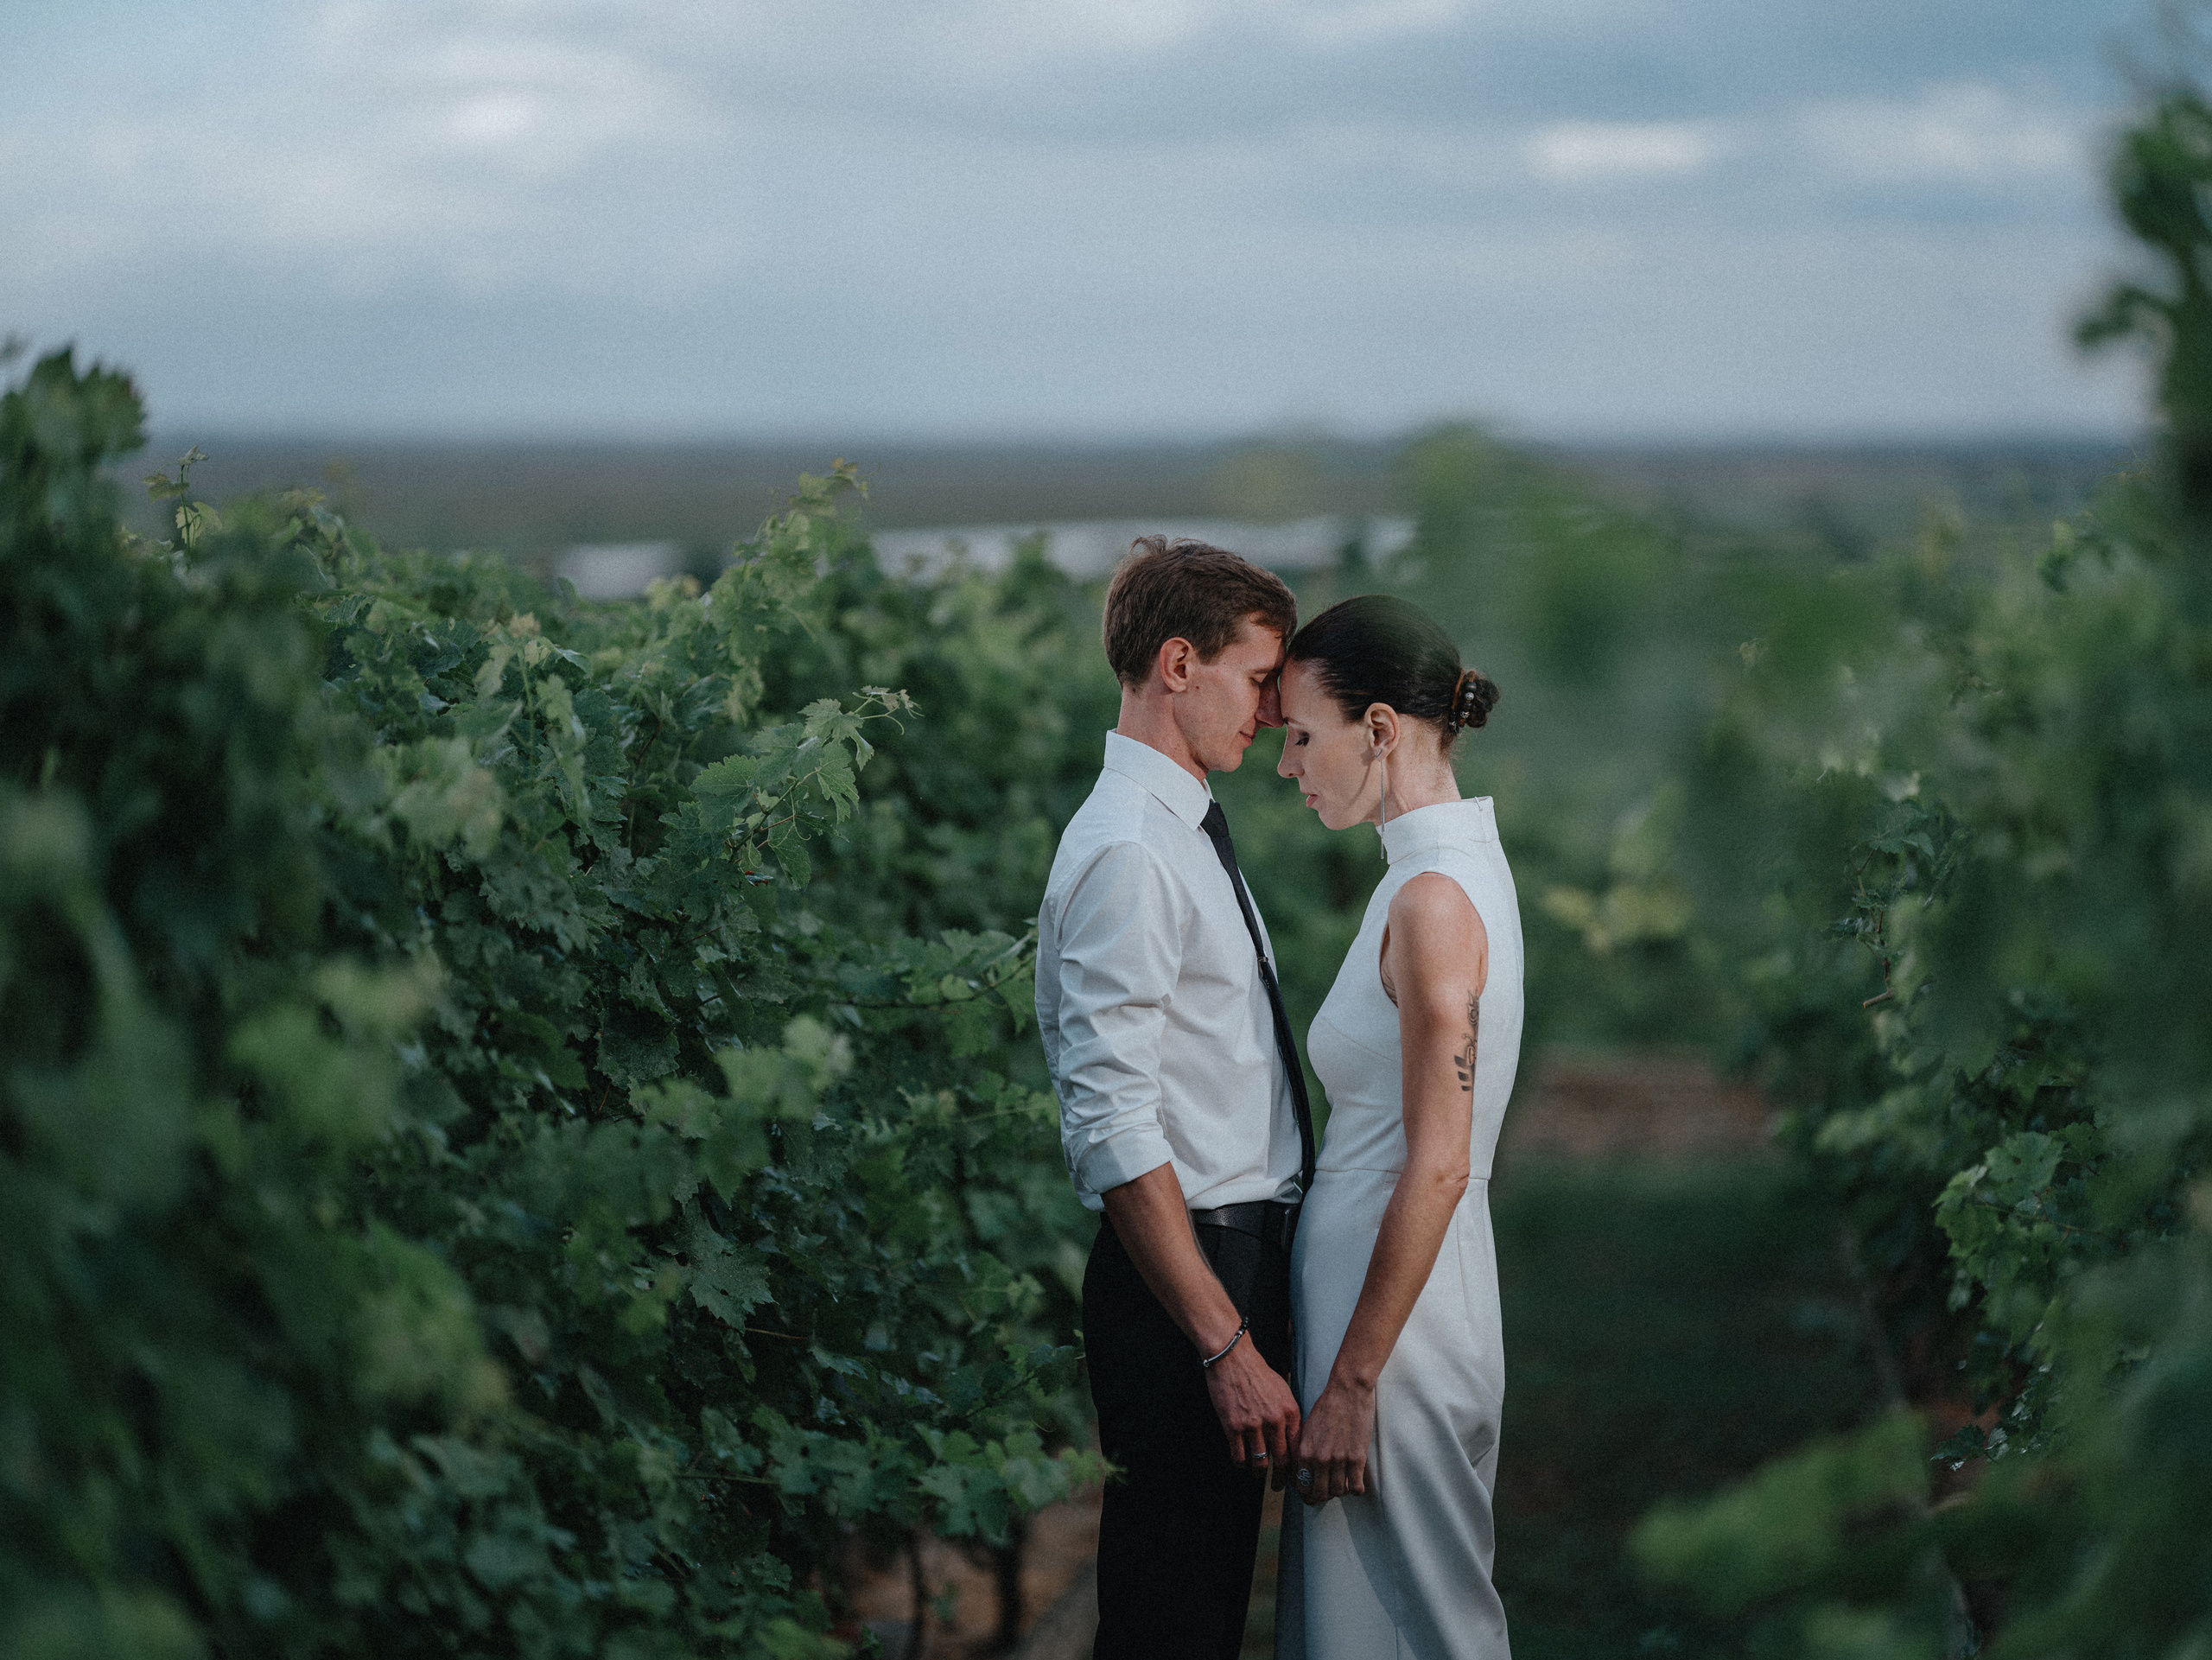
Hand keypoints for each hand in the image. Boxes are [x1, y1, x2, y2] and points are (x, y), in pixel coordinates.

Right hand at [1203, 1336, 1301, 1489]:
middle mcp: (1275, 1421)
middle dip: (1282, 1478)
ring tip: (1258, 1474)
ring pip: (1260, 1462)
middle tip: (1279, 1486)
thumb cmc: (1259, 1372)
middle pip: (1283, 1461)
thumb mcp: (1283, 1391)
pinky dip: (1240, 1463)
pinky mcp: (1233, 1427)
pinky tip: (1241, 1462)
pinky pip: (1239, 1456)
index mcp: (1290, 1412)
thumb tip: (1293, 1438)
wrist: (1233, 1359)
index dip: (1300, 1468)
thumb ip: (1289, 1415)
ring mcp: (1254, 1425)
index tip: (1298, 1479)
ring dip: (1259, 1473)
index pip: (1299, 1449)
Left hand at [1291, 1375, 1374, 1505]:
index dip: (1307, 1493)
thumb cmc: (1327, 1407)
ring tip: (1343, 1485)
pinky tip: (1356, 1483)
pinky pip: (1356, 1487)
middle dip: (1323, 1497)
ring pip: (1338, 1492)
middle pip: (1320, 1494)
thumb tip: (1304, 1470)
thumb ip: (1305, 1450)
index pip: (1302, 1486)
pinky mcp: (1357, 1458)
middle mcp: (1320, 1459)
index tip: (1313, 1492)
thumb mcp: (1307, 1429)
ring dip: (1340, 1492)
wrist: (1347, 1391)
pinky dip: (1356, 1490)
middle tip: (1328, 1494)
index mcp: (1305, 1452)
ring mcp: (1339, 1460)